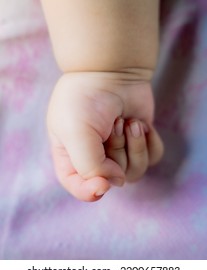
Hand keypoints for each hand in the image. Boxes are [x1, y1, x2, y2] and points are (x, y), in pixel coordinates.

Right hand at [47, 72, 162, 200]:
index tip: (101, 184)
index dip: (90, 191)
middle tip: (113, 124)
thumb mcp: (75, 133)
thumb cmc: (85, 99)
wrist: (111, 71)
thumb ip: (90, 166)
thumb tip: (117, 182)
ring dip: (134, 146)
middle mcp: (94, 157)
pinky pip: (152, 158)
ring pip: (135, 171)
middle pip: (112, 179)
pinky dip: (149, 142)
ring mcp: (118, 150)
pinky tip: (140, 124)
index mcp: (70, 156)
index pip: (78, 187)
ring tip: (128, 122)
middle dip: (117, 151)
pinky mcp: (138, 142)